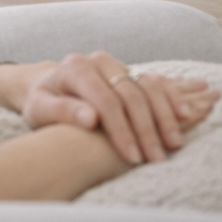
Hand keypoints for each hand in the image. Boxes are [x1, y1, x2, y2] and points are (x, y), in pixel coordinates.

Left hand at [0, 54, 219, 164]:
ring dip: (163, 116)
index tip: (131, 156)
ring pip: (147, 86)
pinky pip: (156, 82)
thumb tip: (89, 118)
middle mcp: (97, 61)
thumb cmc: (42, 102)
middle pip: (129, 95)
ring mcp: (116, 65)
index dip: (120, 129)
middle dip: (144, 129)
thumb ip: (61, 112)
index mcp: (74, 67)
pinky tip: (182, 116)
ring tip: (172, 145)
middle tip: (154, 159)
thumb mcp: (39, 109)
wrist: (48, 87)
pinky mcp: (130, 71)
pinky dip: (171, 98)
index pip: (104, 100)